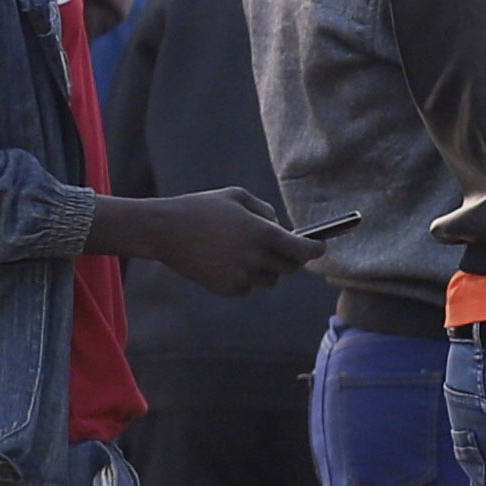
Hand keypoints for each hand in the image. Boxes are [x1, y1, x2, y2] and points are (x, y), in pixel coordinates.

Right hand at [99, 190, 320, 296]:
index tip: (320, 248)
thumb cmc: (202, 208)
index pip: (303, 251)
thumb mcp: (237, 197)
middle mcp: (256, 258)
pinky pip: (247, 288)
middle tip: (283, 249)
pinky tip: (228, 263)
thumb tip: (281, 228)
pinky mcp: (226, 288)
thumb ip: (265, 211)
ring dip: (267, 269)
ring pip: (269, 280)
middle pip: (289, 268)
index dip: (316, 250)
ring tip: (249, 254)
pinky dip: (245, 279)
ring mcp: (241, 276)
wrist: (165, 230)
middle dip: (289, 259)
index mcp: (263, 233)